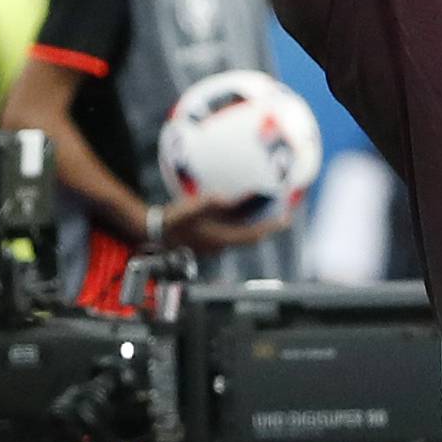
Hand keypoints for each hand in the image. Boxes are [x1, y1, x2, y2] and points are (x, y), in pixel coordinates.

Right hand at [159, 192, 288, 255]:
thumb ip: (207, 204)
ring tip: (269, 209)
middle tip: (284, 215)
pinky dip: (242, 219)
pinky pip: (233, 229)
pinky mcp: (210, 237)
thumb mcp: (188, 209)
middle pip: (252, 236)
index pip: (252, 235)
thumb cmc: (171, 221)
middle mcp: (222, 244)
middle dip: (268, 225)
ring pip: (243, 233)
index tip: (286, 220)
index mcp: (220, 239)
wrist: (154, 232)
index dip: (270, 228)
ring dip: (256, 222)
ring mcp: (216, 242)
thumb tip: (224, 197)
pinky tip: (242, 205)